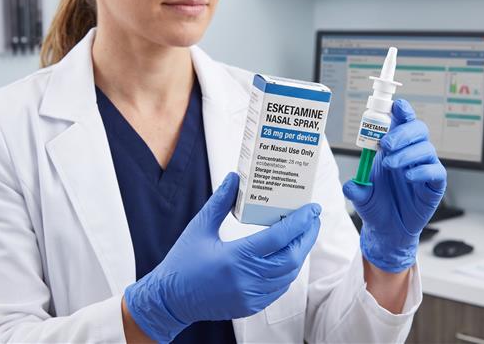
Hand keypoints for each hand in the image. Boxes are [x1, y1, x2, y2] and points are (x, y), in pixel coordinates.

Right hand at [124, 172, 321, 341]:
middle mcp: (247, 279)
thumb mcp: (200, 227)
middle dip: (307, 236)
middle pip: (292, 257)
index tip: (311, 208)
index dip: (299, 222)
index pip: (278, 237)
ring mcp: (251, 295)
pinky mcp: (251, 306)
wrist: (170, 300)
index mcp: (235, 257)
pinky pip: (280, 287)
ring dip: (300, 253)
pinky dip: (289, 270)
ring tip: (304, 234)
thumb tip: (234, 178)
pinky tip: (289, 255)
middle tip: (314, 218)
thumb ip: (220, 202)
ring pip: (289, 274)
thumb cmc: (183, 262)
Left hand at [343, 99, 445, 272]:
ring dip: (407, 153)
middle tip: (386, 144)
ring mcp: (424, 168)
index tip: (396, 106)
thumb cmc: (376, 206)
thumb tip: (351, 185)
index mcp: (394, 147)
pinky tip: (408, 176)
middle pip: (418, 129)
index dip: (402, 111)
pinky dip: (422, 170)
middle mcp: (411, 153)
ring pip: (426, 148)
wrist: (386, 230)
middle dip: (402, 132)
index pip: (402, 122)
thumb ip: (356, 189)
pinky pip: (435, 171)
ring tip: (390, 165)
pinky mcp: (434, 185)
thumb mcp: (361, 196)